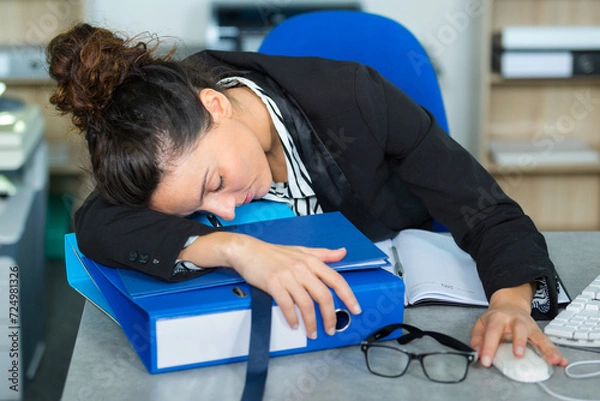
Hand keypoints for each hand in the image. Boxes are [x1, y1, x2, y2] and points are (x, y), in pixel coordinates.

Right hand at [224, 234, 361, 339]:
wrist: (247, 251)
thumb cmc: (273, 253)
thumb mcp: (301, 250)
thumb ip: (323, 254)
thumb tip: (342, 253)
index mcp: (311, 261)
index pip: (336, 280)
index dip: (348, 296)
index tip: (355, 308)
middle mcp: (302, 268)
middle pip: (323, 296)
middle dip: (330, 316)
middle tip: (331, 328)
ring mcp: (287, 276)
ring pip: (306, 304)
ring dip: (311, 322)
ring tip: (312, 332)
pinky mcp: (273, 284)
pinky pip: (287, 305)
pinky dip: (292, 318)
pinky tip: (294, 324)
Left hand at [470, 283, 567, 367]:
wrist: (510, 304)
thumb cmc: (496, 318)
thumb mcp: (481, 324)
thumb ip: (476, 338)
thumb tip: (476, 352)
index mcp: (498, 318)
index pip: (492, 332)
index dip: (488, 347)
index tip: (485, 361)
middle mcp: (515, 321)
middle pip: (518, 329)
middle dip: (519, 342)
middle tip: (518, 355)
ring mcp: (528, 326)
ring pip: (538, 336)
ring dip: (546, 348)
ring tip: (551, 359)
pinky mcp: (538, 332)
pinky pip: (548, 342)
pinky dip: (555, 352)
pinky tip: (560, 360)